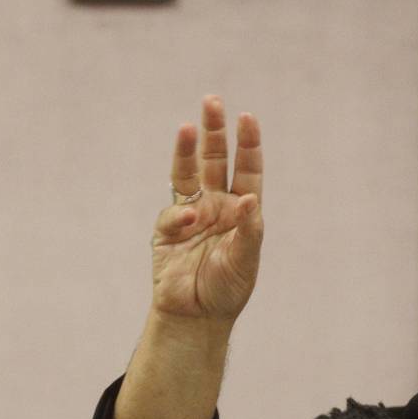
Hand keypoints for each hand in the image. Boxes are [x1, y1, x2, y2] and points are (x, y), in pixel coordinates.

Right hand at [151, 96, 262, 324]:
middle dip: (214, 132)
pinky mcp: (167, 232)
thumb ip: (249, 230)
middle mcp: (216, 205)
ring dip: (186, 150)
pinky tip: (190, 221)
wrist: (197, 317)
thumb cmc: (228, 289)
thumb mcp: (247, 260)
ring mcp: (191, 216)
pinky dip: (180, 215)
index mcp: (241, 209)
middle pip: (215, 160)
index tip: (247, 118)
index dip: (248, 144)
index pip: (247, 169)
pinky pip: (172, 214)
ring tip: (188, 126)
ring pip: (187, 174)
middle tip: (212, 101)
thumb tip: (250, 198)